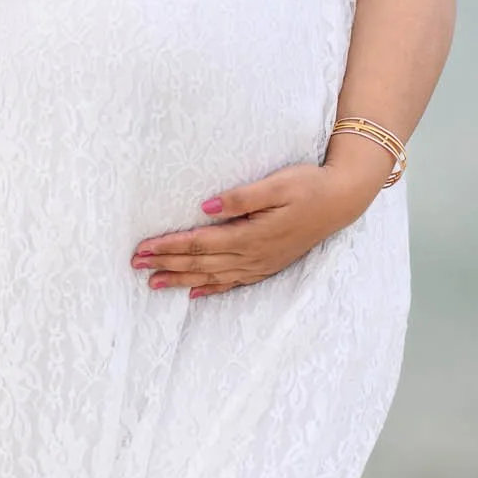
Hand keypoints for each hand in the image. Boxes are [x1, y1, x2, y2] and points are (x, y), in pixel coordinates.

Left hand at [130, 154, 387, 297]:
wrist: (342, 200)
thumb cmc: (309, 185)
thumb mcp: (277, 184)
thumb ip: (240, 198)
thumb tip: (204, 208)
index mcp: (250, 235)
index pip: (199, 243)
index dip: (168, 246)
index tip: (142, 248)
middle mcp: (253, 255)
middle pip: (200, 262)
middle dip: (166, 264)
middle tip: (136, 266)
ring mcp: (261, 263)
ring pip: (212, 276)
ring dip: (182, 279)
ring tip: (154, 285)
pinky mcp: (268, 264)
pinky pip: (234, 282)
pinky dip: (211, 288)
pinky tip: (194, 293)